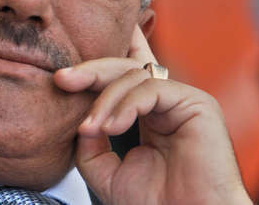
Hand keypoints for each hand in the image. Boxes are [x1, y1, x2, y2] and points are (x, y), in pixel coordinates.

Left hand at [53, 26, 251, 204]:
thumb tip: (80, 121)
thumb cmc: (156, 204)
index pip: (123, 74)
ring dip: (105, 99)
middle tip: (62, 80)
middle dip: (91, 71)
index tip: (60, 79)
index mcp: (147, 113)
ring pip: (136, 75)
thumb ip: (89, 146)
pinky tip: (112, 128)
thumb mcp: (106, 174)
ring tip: (92, 129)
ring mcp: (182, 100)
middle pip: (125, 67)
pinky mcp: (197, 103)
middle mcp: (165, 103)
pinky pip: (154, 88)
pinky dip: (127, 105)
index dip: (95, 66)